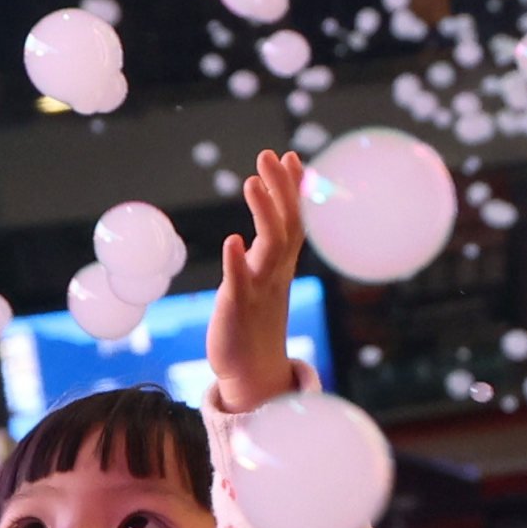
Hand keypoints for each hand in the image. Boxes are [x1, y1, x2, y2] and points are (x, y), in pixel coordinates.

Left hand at [211, 150, 310, 413]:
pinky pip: (239, 282)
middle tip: (270, 154)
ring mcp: (258, 289)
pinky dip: (237, 262)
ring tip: (252, 182)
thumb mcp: (265, 279)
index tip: (290, 155)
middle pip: (286, 224)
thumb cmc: (255, 321)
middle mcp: (274, 272)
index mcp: (280, 264)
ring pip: (268, 247)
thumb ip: (268, 248)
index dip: (293, 188)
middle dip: (280, 189)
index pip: (293, 218)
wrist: (253, 373)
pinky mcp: (237, 309)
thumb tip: (266, 221)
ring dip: (263, 213)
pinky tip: (233, 241)